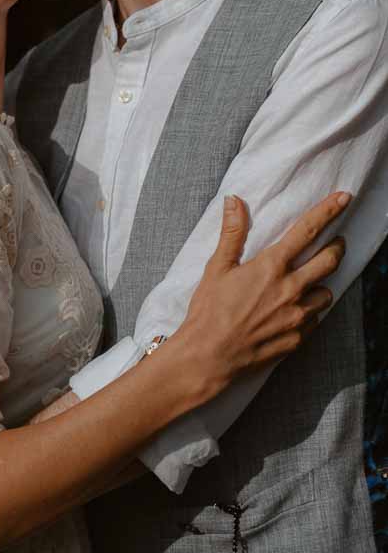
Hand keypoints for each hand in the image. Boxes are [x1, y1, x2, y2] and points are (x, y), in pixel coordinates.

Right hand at [174, 192, 346, 400]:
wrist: (211, 354)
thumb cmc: (209, 309)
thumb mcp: (216, 268)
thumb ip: (232, 234)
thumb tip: (234, 201)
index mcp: (271, 266)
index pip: (307, 231)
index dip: (327, 211)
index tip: (343, 198)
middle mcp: (291, 288)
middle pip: (330, 260)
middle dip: (336, 247)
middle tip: (335, 243)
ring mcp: (299, 314)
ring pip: (326, 292)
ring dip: (319, 285)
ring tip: (304, 285)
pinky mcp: (300, 336)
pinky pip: (315, 318)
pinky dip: (308, 310)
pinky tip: (291, 311)